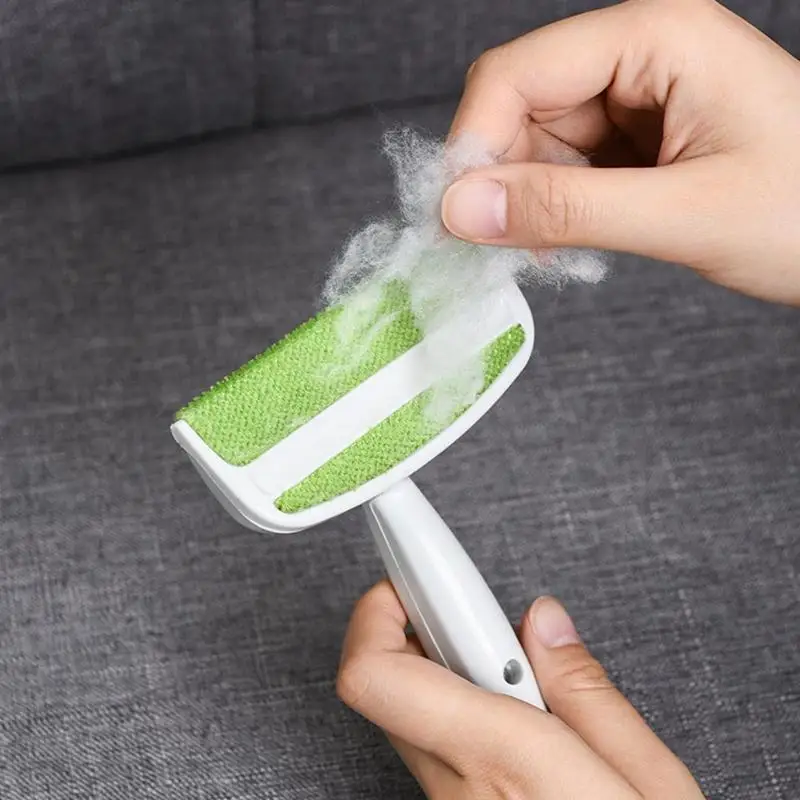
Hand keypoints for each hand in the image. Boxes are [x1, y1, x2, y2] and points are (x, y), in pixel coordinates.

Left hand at [337, 581, 703, 798]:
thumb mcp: (650, 784)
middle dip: (417, 624)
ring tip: (508, 665)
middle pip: (383, 681)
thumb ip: (588, 692)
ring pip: (406, 710)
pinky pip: (429, 742)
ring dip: (439, 664)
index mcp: (502, 761)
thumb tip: (545, 621)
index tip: (410, 569)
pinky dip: (452, 703)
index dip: (378, 610)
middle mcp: (457, 786)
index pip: (379, 675)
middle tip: (473, 611)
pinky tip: (508, 708)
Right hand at [440, 0, 799, 305]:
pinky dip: (552, 210)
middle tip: (498, 246)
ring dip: (526, 201)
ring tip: (551, 253)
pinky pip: (563, 169)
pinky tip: (567, 244)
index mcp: (658, 36)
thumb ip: (568, 210)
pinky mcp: (634, 142)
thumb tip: (461, 210)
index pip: (519, 71)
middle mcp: (639, 56)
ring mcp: (636, 99)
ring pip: (535, 143)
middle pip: (519, 105)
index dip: (475, 142)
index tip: (455, 217)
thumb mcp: (684, 215)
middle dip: (499, 178)